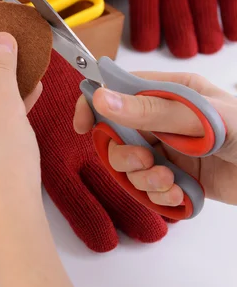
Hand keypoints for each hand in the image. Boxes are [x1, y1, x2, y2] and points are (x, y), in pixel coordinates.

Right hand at [74, 72, 236, 206]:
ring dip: (142, 178)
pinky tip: (180, 194)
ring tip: (169, 182)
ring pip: (126, 164)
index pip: (116, 91)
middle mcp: (163, 120)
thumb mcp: (203, 120)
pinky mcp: (173, 177)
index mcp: (170, 92)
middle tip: (144, 160)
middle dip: (122, 153)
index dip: (94, 104)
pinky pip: (145, 188)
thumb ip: (152, 111)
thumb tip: (102, 98)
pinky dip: (157, 195)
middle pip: (114, 133)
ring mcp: (167, 149)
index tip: (82, 124)